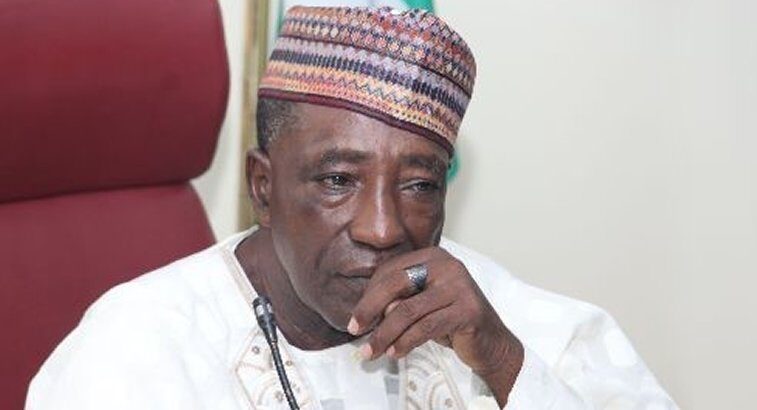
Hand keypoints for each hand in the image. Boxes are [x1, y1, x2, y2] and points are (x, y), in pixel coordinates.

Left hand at [347, 247, 523, 405]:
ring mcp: (460, 286)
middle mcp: (447, 265)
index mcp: (432, 257)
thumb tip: (366, 313)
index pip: (390, 272)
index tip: (356, 319)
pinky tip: (395, 353)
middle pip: (396, 284)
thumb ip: (398, 301)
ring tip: (372, 351)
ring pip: (408, 310)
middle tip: (355, 331)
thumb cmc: (451, 321)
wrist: (489, 342)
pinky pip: (426, 327)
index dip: (369, 296)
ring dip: (385, 334)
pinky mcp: (468, 310)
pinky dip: (405, 342)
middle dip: (370, 310)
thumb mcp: (421, 306)